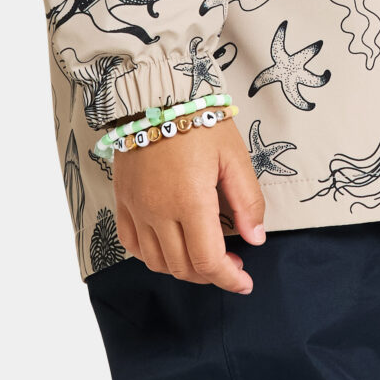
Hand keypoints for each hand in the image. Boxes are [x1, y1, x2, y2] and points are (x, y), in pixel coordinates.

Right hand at [111, 117, 267, 291]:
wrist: (156, 96)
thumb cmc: (200, 122)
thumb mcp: (234, 157)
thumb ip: (247, 201)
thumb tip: (256, 239)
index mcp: (190, 201)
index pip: (207, 261)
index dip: (229, 279)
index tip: (245, 282)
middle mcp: (158, 211)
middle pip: (182, 267)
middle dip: (211, 276)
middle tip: (232, 264)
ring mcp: (137, 208)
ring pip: (157, 261)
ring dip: (183, 269)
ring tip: (204, 257)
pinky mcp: (123, 201)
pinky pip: (133, 244)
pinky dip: (153, 256)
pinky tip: (171, 247)